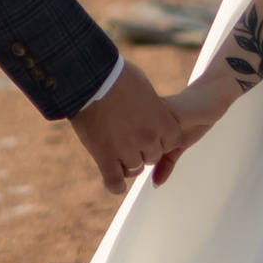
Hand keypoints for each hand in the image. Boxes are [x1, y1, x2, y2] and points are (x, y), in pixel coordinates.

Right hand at [71, 61, 190, 197]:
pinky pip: (114, 181)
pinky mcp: (104, 156)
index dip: (161, 139)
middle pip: (152, 157)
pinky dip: (115, 185)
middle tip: (128, 140)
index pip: (172, 142)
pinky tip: (115, 184)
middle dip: (142, 150)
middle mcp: (148, 138)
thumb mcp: (143, 87)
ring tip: (116, 153)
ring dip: (127, 163)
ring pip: (133, 168)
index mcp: (162, 120)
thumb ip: (152, 105)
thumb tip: (150, 107)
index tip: (150, 134)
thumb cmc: (117, 76)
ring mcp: (127, 149)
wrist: (91, 79)